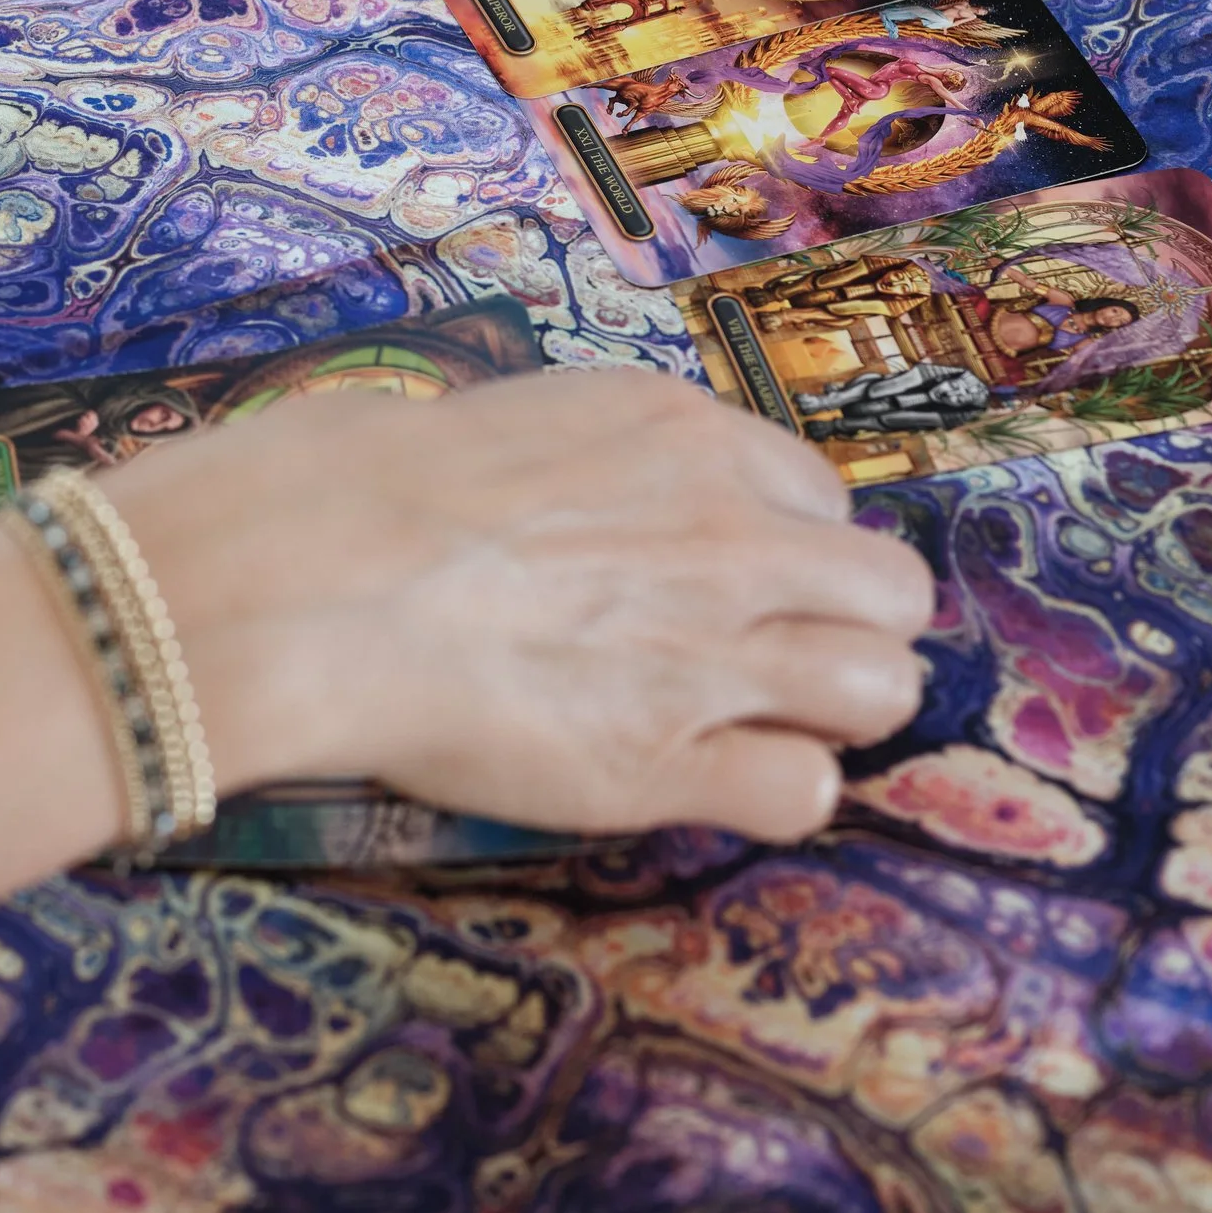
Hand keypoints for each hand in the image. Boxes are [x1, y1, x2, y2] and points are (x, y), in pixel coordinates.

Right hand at [114, 365, 931, 842]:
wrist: (319, 579)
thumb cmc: (374, 484)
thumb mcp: (519, 418)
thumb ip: (607, 457)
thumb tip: (601, 486)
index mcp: (690, 440)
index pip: (822, 496)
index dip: (784, 545)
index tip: (729, 575)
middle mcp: (732, 541)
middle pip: (892, 594)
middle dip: (845, 628)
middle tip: (767, 657)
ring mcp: (714, 656)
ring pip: (881, 691)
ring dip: (830, 712)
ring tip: (750, 722)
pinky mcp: (670, 765)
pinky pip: (806, 794)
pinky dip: (771, 793)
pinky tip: (708, 780)